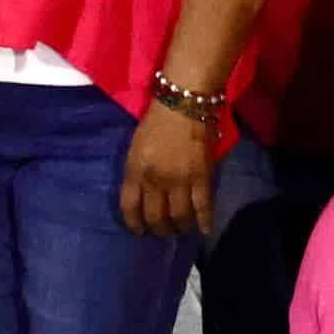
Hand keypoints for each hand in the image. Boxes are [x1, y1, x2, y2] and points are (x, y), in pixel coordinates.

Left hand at [117, 99, 215, 237]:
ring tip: (181, 228)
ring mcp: (179, 180)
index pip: (129, 207)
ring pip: (179, 216)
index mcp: (135, 170)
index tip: (139, 230)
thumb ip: (137, 171)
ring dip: (180, 227)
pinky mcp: (202, 177)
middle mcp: (155, 180)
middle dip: (159, 228)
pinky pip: (203, 206)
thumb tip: (144, 194)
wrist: (183, 102)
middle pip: (155, 217)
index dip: (134, 223)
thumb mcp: (136, 146)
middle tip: (163, 230)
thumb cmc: (157, 120)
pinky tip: (204, 230)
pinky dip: (204, 221)